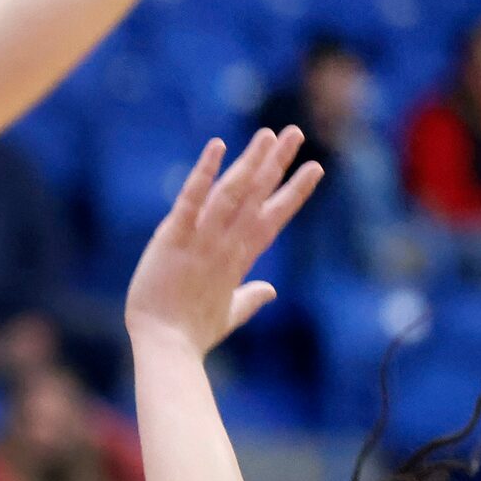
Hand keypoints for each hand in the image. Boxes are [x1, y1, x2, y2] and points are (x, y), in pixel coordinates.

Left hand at [124, 129, 320, 358]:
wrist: (166, 348)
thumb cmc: (191, 334)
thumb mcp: (228, 314)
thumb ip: (250, 298)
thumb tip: (270, 291)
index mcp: (239, 259)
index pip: (272, 217)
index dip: (293, 192)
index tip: (314, 168)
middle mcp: (226, 244)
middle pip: (257, 197)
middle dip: (277, 164)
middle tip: (296, 132)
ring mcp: (202, 240)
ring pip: (232, 192)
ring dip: (252, 161)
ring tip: (270, 134)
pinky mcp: (174, 238)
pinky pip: (190, 200)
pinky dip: (203, 173)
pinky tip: (217, 147)